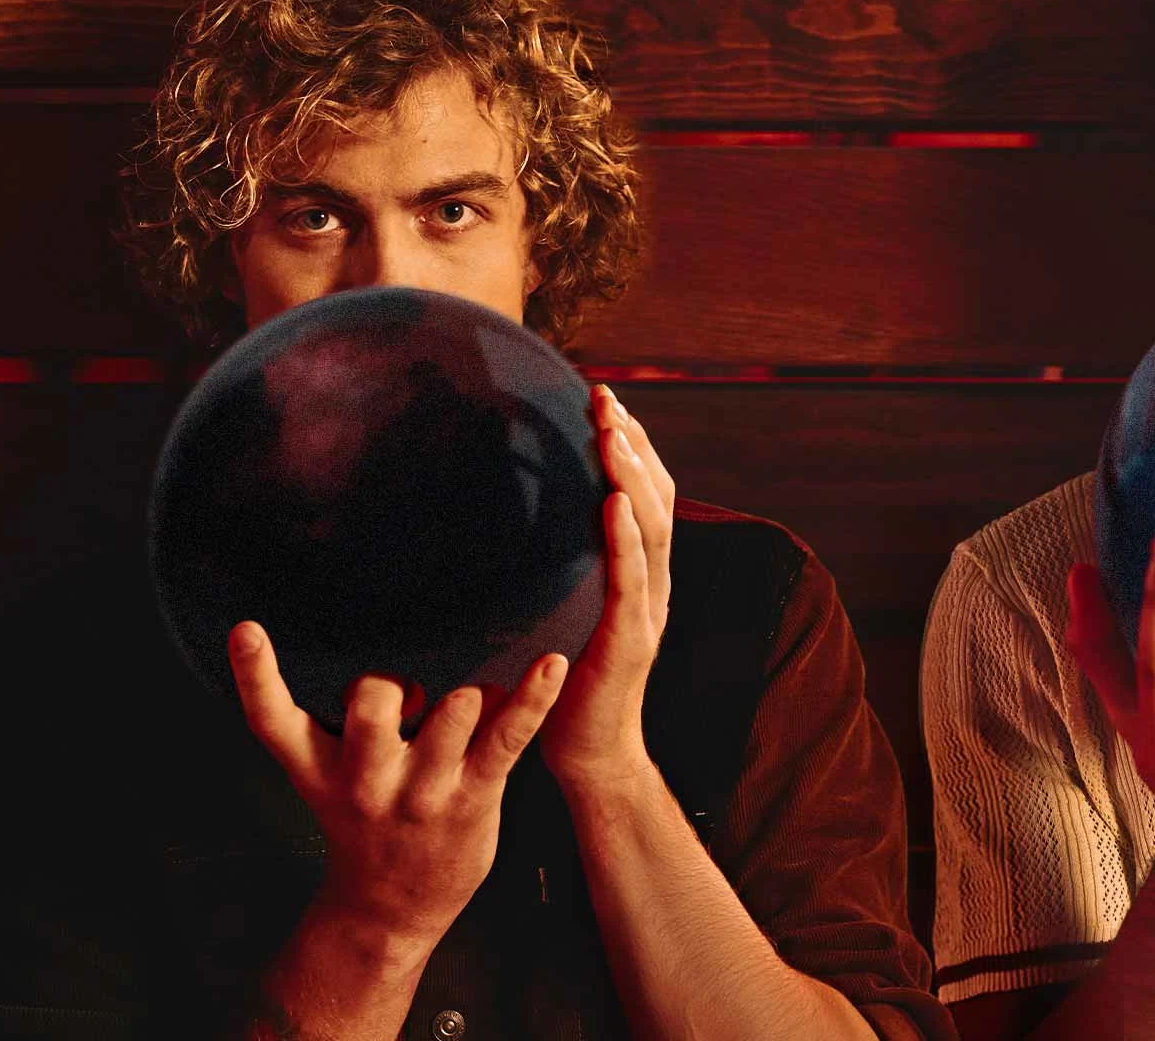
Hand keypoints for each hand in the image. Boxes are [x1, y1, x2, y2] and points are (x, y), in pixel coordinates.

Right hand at [228, 621, 566, 946]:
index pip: (275, 721)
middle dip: (390, 683)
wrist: (389, 909)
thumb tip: (382, 645)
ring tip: (475, 699)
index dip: (256, 675)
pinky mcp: (476, 794)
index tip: (246, 628)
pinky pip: (510, 736)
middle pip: (373, 705)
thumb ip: (338, 725)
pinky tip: (553, 665)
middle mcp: (369, 779)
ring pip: (452, 710)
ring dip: (467, 692)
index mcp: (322, 769)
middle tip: (409, 695)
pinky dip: (533, 697)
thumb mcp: (327, 781)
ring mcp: (425, 789)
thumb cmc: (365, 825)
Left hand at [539, 385, 677, 795]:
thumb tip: (498, 526)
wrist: (588, 756)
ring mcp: (647, 610)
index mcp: (638, 575)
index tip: (605, 403)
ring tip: (612, 433)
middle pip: (656, 497)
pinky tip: (614, 503)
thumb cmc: (563, 687)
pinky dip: (628, 538)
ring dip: (634, 475)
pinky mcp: (631, 640)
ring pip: (653, 528)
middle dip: (634, 443)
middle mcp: (652, 584)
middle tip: (605, 398)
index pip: (644, 496)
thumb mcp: (557, 614)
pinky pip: (632, 579)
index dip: (631, 447)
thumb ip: (550, 573)